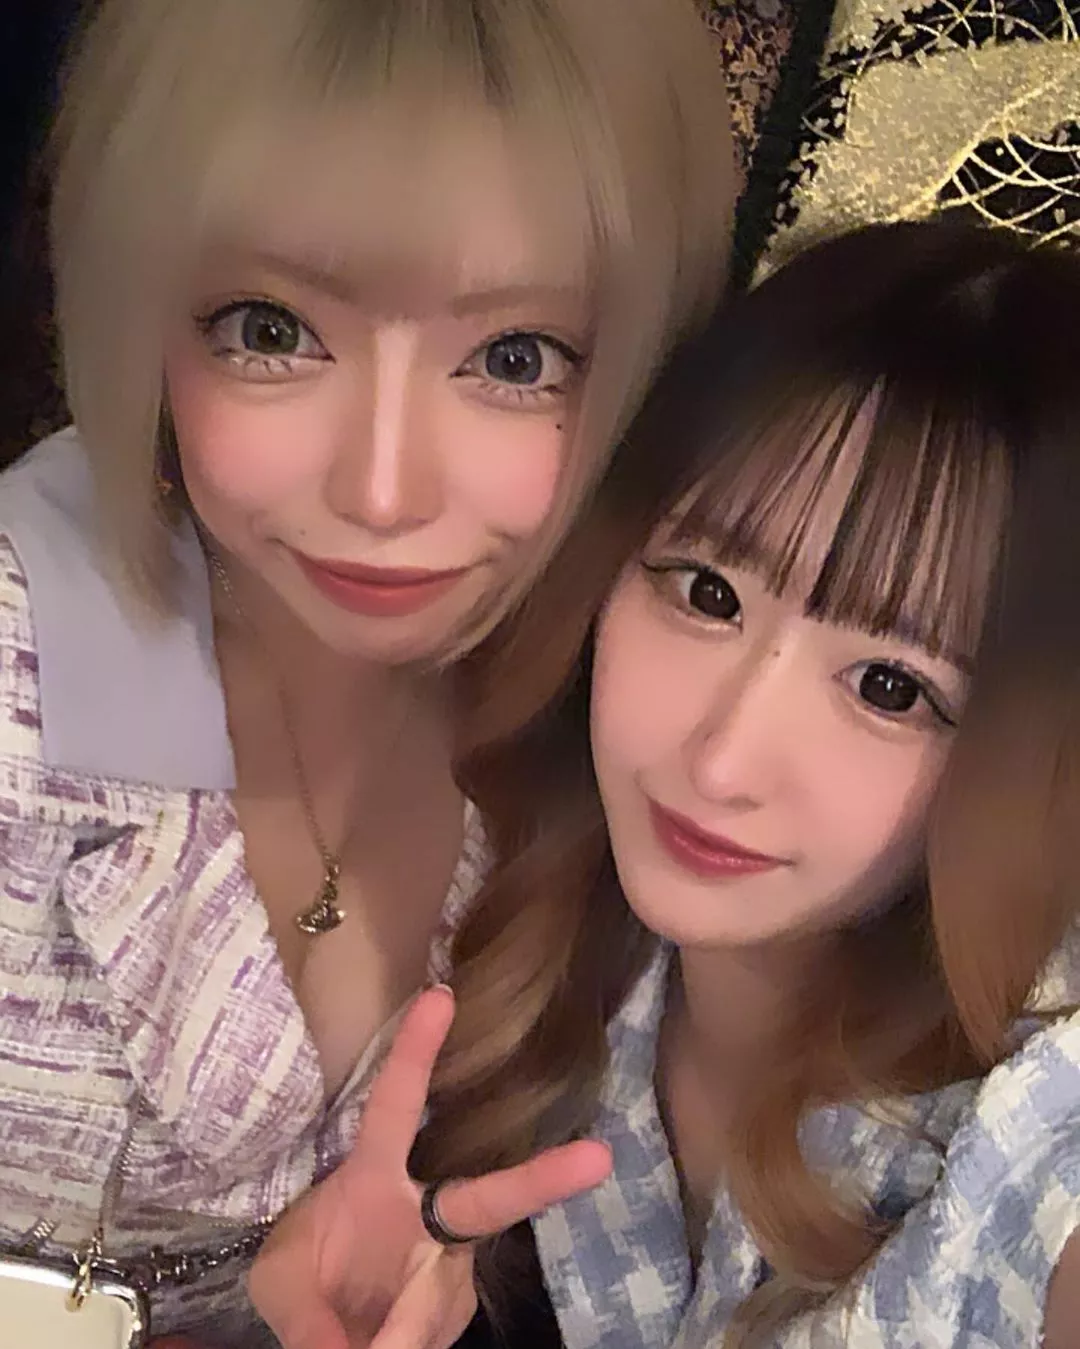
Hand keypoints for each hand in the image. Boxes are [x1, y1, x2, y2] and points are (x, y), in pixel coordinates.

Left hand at [248, 985, 610, 1348]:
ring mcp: (448, 1264)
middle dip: (542, 1178)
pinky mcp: (456, 1311)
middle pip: (489, 1197)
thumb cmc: (304, 1273)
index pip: (395, 1105)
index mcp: (373, 1177)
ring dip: (401, 1328)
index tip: (441, 996)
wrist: (333, 1326)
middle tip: (598, 1158)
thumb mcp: (281, 1285)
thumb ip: (306, 1315)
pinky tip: (380, 1340)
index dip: (416, 1052)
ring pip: (441, 1298)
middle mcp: (425, 1211)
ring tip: (367, 1339)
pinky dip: (401, 1343)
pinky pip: (430, 1336)